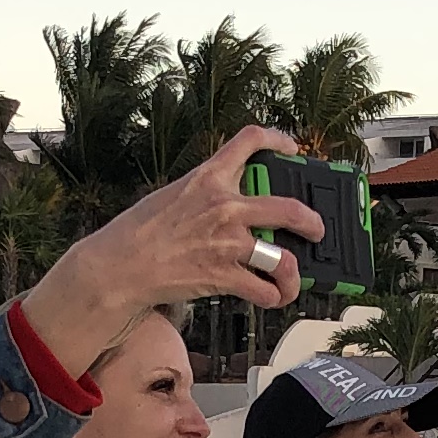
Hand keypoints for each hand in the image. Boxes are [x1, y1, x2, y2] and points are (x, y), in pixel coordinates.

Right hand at [21, 127, 317, 356]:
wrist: (121, 265)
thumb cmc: (140, 231)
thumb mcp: (173, 196)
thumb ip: (206, 194)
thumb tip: (233, 205)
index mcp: (208, 177)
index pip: (249, 141)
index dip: (278, 140)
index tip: (291, 148)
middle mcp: (225, 206)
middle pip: (288, 208)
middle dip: (312, 221)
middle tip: (316, 229)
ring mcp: (228, 243)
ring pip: (283, 258)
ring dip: (295, 274)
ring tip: (294, 279)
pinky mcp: (224, 275)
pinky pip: (263, 289)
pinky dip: (273, 297)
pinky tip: (271, 297)